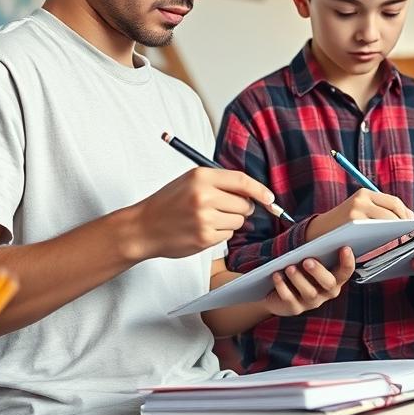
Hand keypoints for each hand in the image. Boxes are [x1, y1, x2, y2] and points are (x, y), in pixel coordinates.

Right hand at [129, 168, 274, 260]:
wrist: (143, 227)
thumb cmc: (168, 203)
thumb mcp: (190, 181)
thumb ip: (220, 183)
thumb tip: (254, 193)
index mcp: (201, 176)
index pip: (242, 181)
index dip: (260, 190)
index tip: (270, 198)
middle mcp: (204, 196)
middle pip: (245, 204)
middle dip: (240, 208)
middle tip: (222, 208)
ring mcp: (204, 218)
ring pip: (239, 221)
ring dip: (229, 222)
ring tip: (207, 219)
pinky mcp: (204, 238)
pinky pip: (228, 236)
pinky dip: (219, 234)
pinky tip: (201, 230)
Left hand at [263, 247, 355, 315]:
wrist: (277, 292)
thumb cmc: (299, 268)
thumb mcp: (309, 259)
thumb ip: (318, 249)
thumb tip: (329, 226)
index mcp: (334, 278)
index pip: (345, 272)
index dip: (348, 261)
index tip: (345, 248)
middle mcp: (326, 292)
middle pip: (329, 284)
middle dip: (319, 271)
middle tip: (307, 260)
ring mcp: (311, 302)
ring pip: (309, 293)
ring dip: (299, 278)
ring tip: (289, 267)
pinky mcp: (294, 308)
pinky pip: (290, 299)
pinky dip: (282, 286)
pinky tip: (276, 275)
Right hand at [307, 189, 413, 240]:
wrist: (317, 231)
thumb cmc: (344, 225)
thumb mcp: (361, 211)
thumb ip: (381, 211)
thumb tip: (410, 215)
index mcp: (365, 193)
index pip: (394, 201)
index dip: (406, 214)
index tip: (411, 225)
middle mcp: (362, 198)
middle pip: (393, 209)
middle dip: (405, 223)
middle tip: (409, 234)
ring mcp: (357, 209)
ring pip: (388, 219)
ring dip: (398, 230)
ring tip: (403, 238)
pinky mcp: (352, 221)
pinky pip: (377, 229)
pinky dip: (386, 236)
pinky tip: (390, 242)